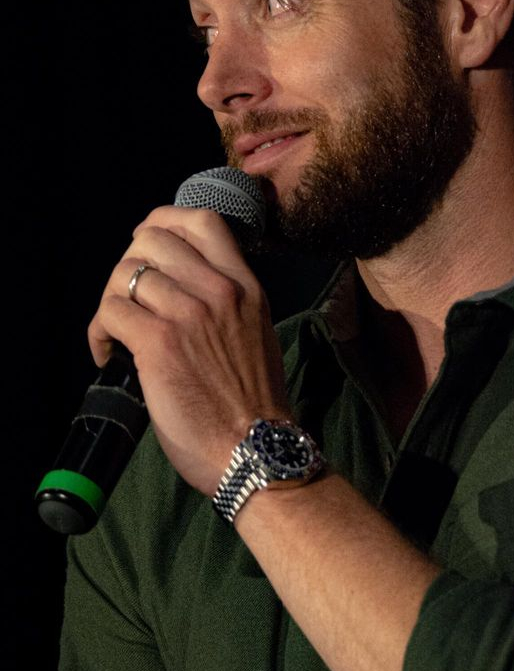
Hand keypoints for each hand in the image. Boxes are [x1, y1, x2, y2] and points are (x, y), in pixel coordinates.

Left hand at [88, 206, 290, 497]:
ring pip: (125, 274)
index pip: (202, 221)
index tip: (148, 246)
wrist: (257, 449)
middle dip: (129, 262)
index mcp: (246, 286)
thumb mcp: (255, 333)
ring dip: (111, 302)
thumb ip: (226, 302)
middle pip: (152, 238)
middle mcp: (219, 291)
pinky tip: (110, 354)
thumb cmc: (255, 403)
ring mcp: (189, 314)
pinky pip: (110, 312)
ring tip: (117, 333)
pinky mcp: (160, 343)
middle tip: (128, 296)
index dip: (164, 222)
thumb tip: (177, 286)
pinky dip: (100, 332)